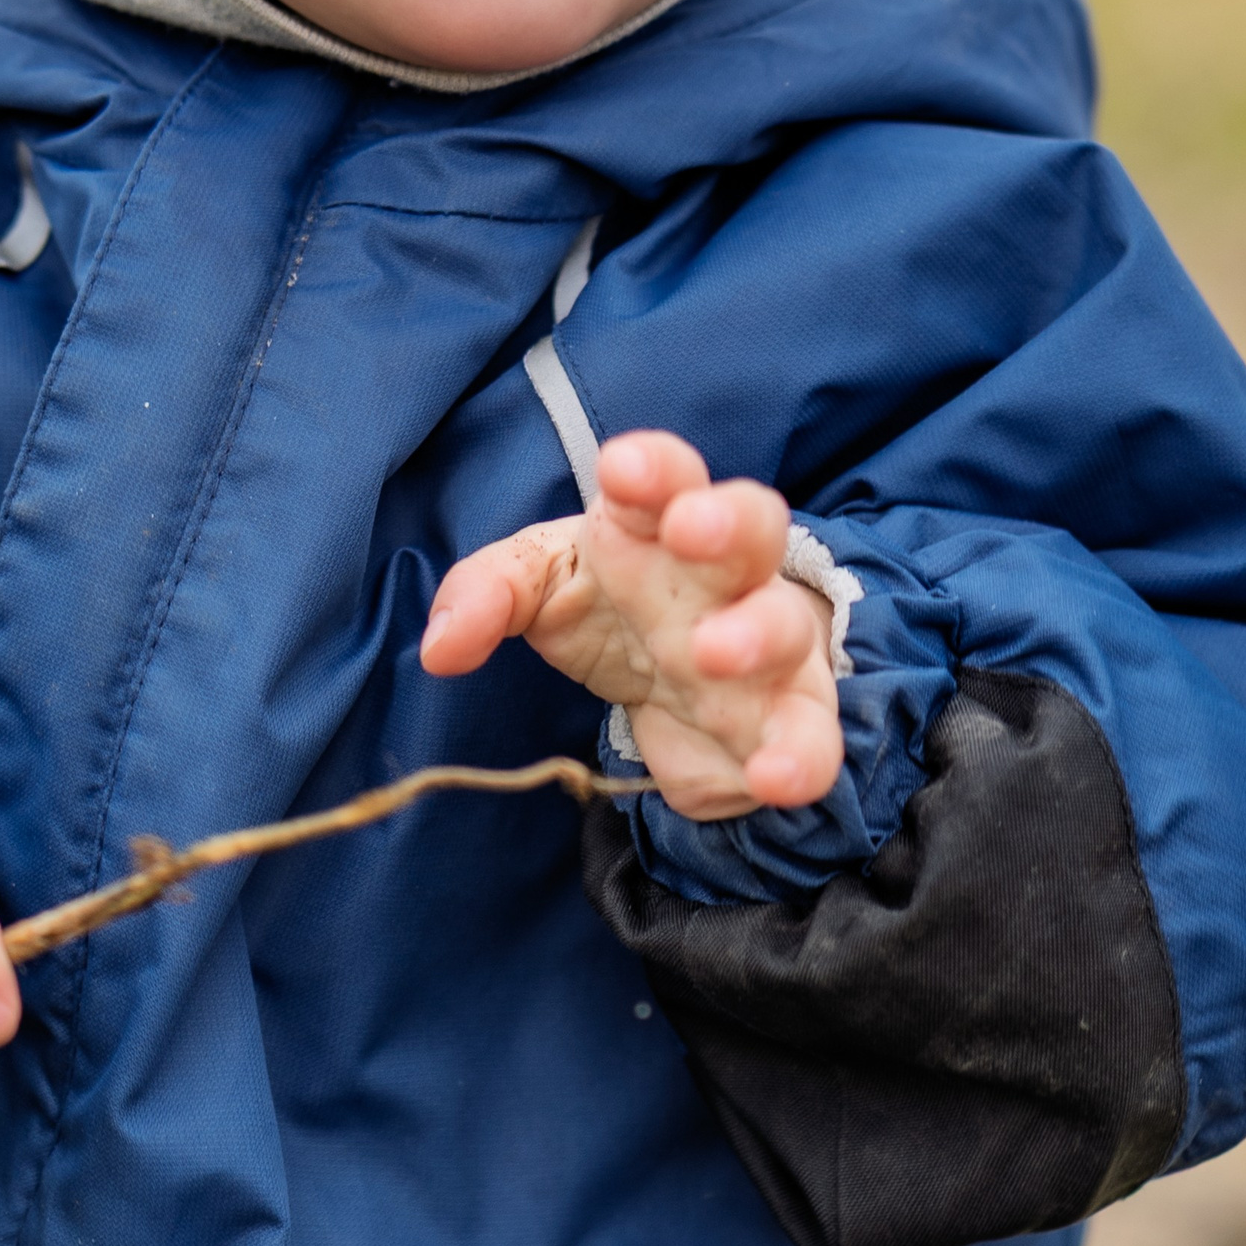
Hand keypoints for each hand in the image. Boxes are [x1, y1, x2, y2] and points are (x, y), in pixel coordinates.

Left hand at [420, 429, 842, 820]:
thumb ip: (485, 598)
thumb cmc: (614, 602)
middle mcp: (724, 573)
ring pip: (781, 624)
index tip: (620, 468)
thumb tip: (438, 648)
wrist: (696, 671)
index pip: (662, 477)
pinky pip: (807, 734)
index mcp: (657, 521)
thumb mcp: (539, 587)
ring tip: (715, 653)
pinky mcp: (786, 719)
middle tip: (690, 530)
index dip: (649, 467)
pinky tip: (776, 778)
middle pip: (746, 525)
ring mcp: (766, 644)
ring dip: (754, 634)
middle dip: (722, 521)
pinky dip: (799, 756)